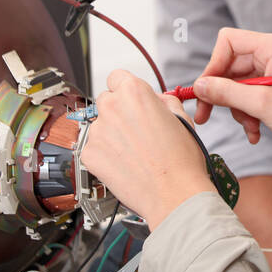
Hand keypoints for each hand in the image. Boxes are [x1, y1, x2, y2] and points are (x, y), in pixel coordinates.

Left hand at [81, 69, 213, 229]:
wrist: (174, 194)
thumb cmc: (181, 161)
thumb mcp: (182, 119)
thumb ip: (164, 102)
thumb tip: (157, 101)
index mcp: (134, 92)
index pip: (117, 77)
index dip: (125, 89)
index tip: (130, 100)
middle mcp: (112, 107)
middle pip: (106, 100)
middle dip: (119, 111)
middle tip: (135, 130)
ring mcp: (98, 131)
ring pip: (100, 125)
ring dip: (112, 134)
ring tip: (133, 152)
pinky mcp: (89, 154)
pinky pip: (93, 147)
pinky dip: (105, 154)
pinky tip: (124, 164)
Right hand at [190, 28, 271, 169]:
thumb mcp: (263, 105)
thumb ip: (227, 93)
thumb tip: (198, 86)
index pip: (228, 41)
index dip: (213, 65)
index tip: (204, 91)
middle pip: (232, 65)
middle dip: (222, 93)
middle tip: (206, 116)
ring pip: (240, 83)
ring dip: (238, 108)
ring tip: (249, 128)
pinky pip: (253, 94)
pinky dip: (249, 112)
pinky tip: (255, 132)